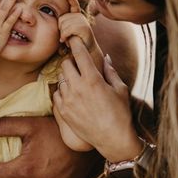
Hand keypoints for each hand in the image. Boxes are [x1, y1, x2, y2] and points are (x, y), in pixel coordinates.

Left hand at [53, 37, 141, 162]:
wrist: (112, 139)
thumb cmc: (120, 113)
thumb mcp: (120, 89)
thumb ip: (110, 71)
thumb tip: (105, 57)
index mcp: (93, 79)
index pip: (79, 54)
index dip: (76, 43)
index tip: (73, 38)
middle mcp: (78, 87)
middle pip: (65, 64)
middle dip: (71, 62)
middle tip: (78, 66)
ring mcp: (68, 100)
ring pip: (60, 78)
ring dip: (67, 77)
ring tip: (77, 82)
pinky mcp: (63, 111)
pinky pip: (56, 93)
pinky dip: (62, 91)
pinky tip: (72, 95)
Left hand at [58, 0, 98, 52]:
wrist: (85, 52)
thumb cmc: (74, 42)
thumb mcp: (68, 31)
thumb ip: (64, 24)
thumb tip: (58, 19)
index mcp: (76, 16)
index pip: (74, 4)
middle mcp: (80, 17)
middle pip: (61, 19)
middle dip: (60, 29)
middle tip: (67, 37)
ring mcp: (82, 21)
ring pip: (63, 25)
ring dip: (63, 35)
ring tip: (69, 39)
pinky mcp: (83, 28)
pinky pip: (67, 30)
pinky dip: (65, 37)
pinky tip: (69, 41)